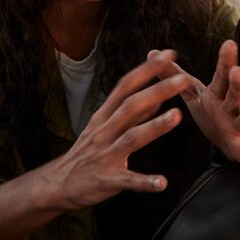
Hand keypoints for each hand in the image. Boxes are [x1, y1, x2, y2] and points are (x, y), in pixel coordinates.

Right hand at [40, 50, 193, 209]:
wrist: (57, 184)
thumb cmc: (86, 153)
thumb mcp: (103, 127)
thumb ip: (130, 115)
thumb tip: (156, 99)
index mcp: (104, 116)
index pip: (126, 86)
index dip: (147, 70)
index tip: (168, 54)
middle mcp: (104, 131)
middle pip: (131, 106)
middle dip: (157, 91)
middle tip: (182, 79)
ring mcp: (105, 155)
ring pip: (131, 138)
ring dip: (155, 126)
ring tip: (177, 116)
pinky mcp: (108, 180)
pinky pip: (128, 181)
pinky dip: (145, 182)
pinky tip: (162, 183)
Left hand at [148, 40, 239, 163]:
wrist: (227, 144)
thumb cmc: (213, 114)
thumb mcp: (193, 95)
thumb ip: (174, 76)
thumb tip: (152, 54)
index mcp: (219, 94)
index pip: (222, 75)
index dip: (226, 61)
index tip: (228, 45)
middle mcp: (232, 108)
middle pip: (236, 93)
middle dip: (238, 83)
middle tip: (239, 72)